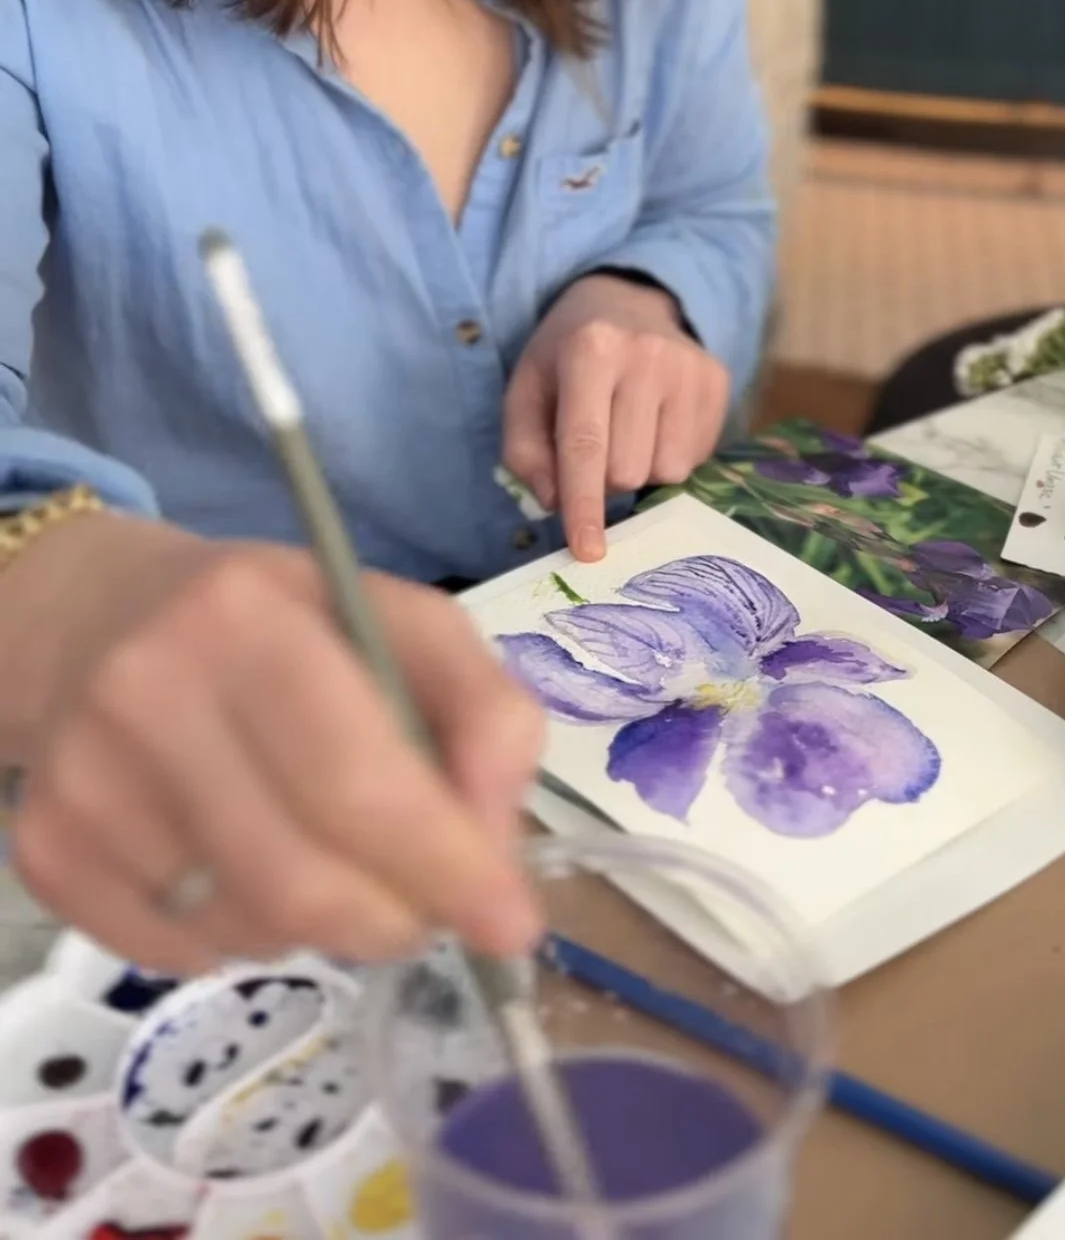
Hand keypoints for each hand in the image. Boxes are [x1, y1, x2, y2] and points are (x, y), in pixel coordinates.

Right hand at [9, 514, 542, 974]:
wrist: (96, 617)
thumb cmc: (277, 622)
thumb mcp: (395, 616)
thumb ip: (482, 708)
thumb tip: (498, 839)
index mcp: (247, 616)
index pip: (360, 776)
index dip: (446, 864)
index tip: (511, 924)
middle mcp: (148, 693)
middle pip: (301, 876)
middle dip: (397, 917)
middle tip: (430, 912)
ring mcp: (85, 780)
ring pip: (248, 928)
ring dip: (324, 925)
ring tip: (325, 852)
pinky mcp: (46, 851)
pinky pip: (180, 955)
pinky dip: (243, 939)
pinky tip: (243, 866)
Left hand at [502, 275, 729, 562]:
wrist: (624, 300)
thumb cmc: (565, 356)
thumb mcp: (526, 390)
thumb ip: (525, 450)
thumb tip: (555, 502)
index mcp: (590, 350)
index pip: (586, 446)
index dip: (584, 506)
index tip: (587, 552)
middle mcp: (647, 354)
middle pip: (627, 469)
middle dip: (605, 479)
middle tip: (595, 446)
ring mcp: (690, 367)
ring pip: (667, 471)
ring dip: (640, 470)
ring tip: (627, 431)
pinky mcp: (718, 379)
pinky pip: (696, 459)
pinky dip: (669, 457)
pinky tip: (655, 423)